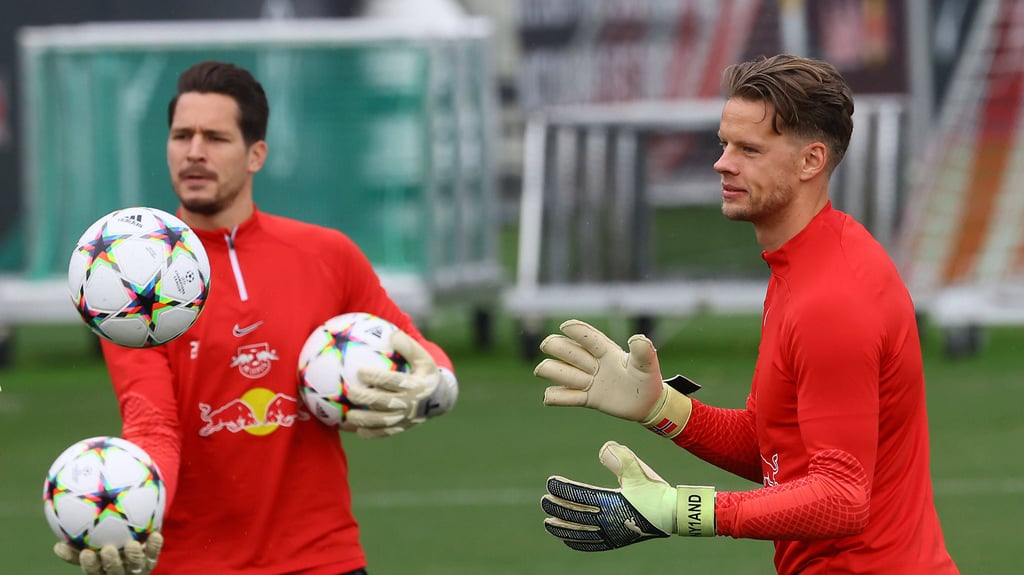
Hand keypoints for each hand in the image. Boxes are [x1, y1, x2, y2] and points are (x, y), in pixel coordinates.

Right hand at [54, 532, 162, 573]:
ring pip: (134, 565)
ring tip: (131, 544)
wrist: (134, 541)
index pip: (90, 568)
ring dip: (133, 556)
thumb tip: (57, 502)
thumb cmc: (107, 534)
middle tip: (107, 549)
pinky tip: (155, 534)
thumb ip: (79, 523)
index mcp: (99, 567)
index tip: (84, 552)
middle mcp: (116, 570)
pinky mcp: (150, 561)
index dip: (86, 563)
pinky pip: (154, 553)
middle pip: (112, 571)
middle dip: (109, 562)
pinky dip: (155, 545)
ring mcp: (134, 568)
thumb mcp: (92, 531)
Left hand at [354, 330, 456, 437]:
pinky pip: (384, 433)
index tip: (360, 371)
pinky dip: (371, 433)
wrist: (440, 398)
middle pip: (383, 402)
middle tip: (349, 392)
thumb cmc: (425, 373)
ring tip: (348, 416)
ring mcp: (405, 418)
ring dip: (364, 420)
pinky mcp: (402, 428)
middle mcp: (410, 403)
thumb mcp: (423, 357)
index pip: (392, 381)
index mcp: (415, 385)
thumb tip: (392, 335)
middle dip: (365, 398)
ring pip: (382, 421)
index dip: (376, 377)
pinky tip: (356, 430)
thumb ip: (408, 346)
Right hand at [534, 320, 692, 436]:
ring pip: (562, 373)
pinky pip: (566, 397)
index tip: (565, 325)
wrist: (647, 402)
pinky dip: (555, 397)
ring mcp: (588, 381)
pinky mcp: (586, 399)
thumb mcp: (648, 364)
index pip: (590, 339)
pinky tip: (548, 398)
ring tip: (541, 370)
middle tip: (547, 345)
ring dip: (552, 370)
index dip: (578, 332)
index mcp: (607, 351)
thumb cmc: (647, 378)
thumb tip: (637, 338)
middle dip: (557, 347)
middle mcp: (593, 364)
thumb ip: (643, 351)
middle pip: (569, 352)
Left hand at [541, 442, 713, 551]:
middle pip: (574, 516)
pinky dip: (576, 541)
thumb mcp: (639, 470)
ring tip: (547, 524)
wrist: (672, 515)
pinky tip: (566, 539)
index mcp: (611, 502)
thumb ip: (621, 458)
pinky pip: (591, 544)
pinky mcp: (615, 541)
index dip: (562, 489)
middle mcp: (608, 521)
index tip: (549, 482)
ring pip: (579, 532)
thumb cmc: (655, 490)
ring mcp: (610, 533)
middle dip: (557, 508)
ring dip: (561, 528)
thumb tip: (604, 447)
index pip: (579, 495)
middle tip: (544, 501)